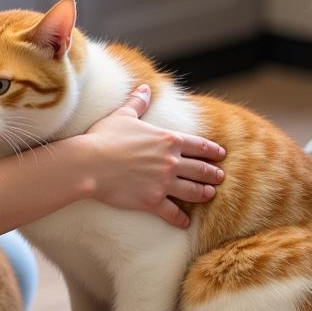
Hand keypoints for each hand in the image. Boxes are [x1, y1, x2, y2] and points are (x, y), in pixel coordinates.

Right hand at [81, 84, 225, 228]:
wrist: (90, 163)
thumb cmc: (105, 137)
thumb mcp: (123, 115)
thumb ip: (138, 102)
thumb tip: (145, 87)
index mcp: (167, 139)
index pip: (198, 145)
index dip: (212, 150)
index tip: (221, 154)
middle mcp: (171, 161)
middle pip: (200, 169)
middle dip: (213, 173)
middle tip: (221, 176)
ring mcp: (164, 183)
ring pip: (193, 191)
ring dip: (204, 193)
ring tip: (210, 194)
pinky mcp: (153, 201)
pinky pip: (173, 213)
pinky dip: (181, 219)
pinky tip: (186, 222)